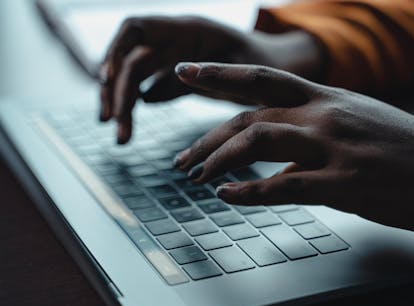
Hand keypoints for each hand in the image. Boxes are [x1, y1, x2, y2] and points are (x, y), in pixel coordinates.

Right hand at [99, 16, 324, 142]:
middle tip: (114, 128)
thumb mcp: (246, 71)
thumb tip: (154, 94)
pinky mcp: (175, 77)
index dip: (115, 51)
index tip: (105, 82)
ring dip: (122, 103)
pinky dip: (136, 108)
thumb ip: (209, 77)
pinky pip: (147, 88)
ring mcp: (173, 57)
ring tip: (121, 137)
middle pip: (129, 59)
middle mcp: (175, 40)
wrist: (277, 67)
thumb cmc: (267, 64)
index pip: (136, 29)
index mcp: (190, 29)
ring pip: (134, 76)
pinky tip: (130, 129)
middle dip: (116, 90)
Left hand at [173, 62, 413, 232]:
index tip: (186, 72)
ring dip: (218, 161)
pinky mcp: (344, 183)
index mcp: (328, 96)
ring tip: (197, 178)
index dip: (220, 74)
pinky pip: (283, 185)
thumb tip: (282, 155)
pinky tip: (228, 197)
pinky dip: (249, 192)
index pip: (262, 78)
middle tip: (182, 159)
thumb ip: (318, 130)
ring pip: (257, 143)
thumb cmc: (407, 149)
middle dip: (207, 138)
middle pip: (249, 116)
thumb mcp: (359, 122)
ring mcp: (333, 147)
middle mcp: (325, 114)